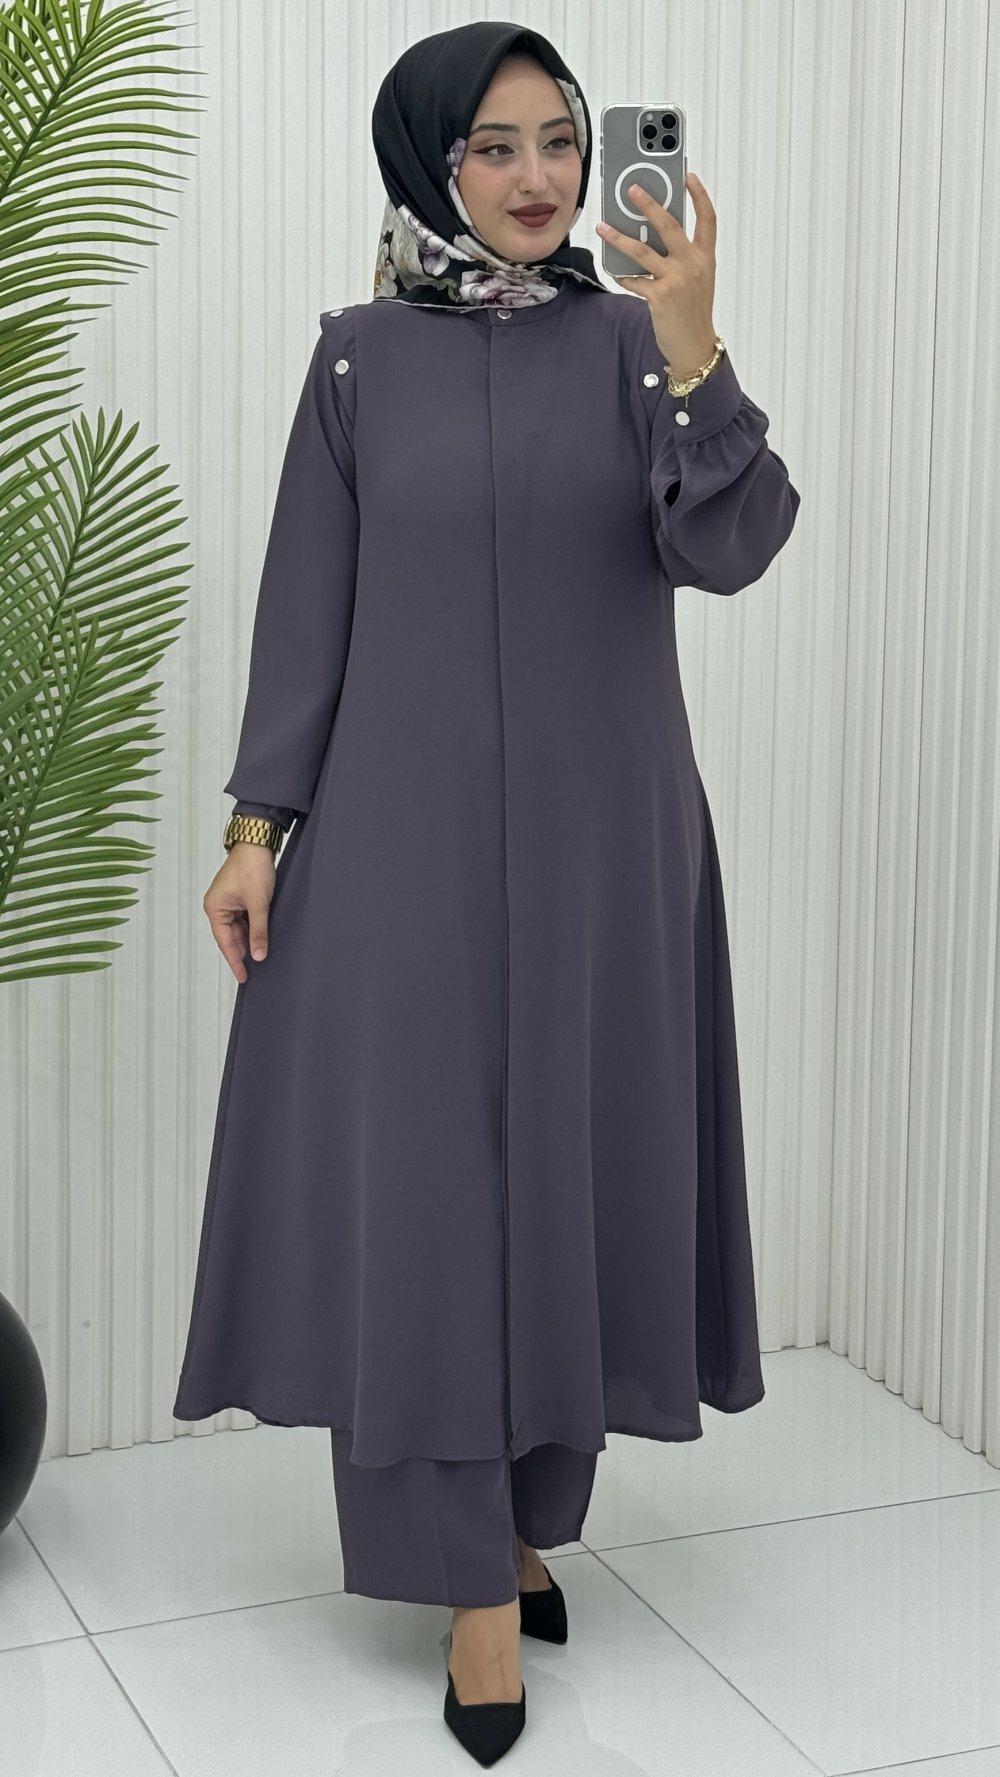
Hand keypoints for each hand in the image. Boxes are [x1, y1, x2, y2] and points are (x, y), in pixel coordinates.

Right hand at [203, 842, 276, 982]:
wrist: (257, 844)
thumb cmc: (253, 869)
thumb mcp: (258, 904)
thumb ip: (258, 932)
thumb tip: (259, 956)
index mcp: (215, 908)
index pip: (225, 942)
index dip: (235, 961)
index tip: (243, 977)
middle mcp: (218, 906)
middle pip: (230, 937)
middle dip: (242, 953)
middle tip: (253, 974)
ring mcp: (228, 902)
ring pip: (238, 929)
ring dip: (248, 941)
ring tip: (259, 959)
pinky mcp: (239, 898)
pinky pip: (244, 920)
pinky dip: (252, 930)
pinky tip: (260, 940)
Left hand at [596, 171, 717, 378]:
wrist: (695, 346)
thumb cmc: (693, 311)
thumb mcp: (697, 279)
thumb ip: (682, 257)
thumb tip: (654, 236)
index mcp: (705, 257)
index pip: (708, 219)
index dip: (699, 196)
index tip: (688, 176)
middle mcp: (693, 265)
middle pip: (670, 225)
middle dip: (649, 204)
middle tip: (632, 189)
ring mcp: (676, 280)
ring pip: (642, 250)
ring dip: (619, 237)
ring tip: (603, 227)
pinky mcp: (659, 297)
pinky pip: (634, 280)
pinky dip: (622, 276)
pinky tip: (614, 271)